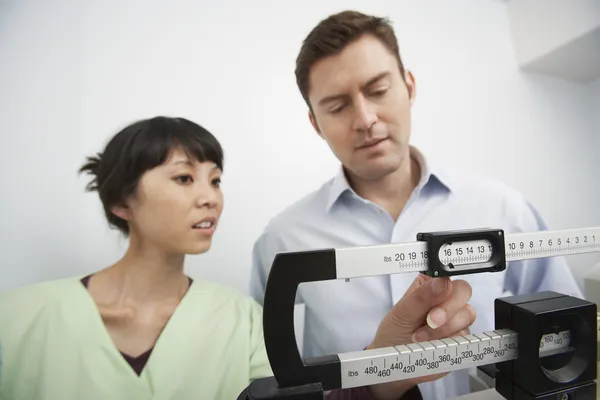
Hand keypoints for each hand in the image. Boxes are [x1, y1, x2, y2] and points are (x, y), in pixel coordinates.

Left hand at [365, 274, 474, 399]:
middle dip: (447, 308)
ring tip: (421, 336)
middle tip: (430, 321)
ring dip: (444, 328)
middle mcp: (446, 298)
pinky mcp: (460, 337)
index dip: (446, 284)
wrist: (394, 360)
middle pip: (464, 291)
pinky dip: (447, 340)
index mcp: (429, 285)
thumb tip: (442, 281)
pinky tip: (432, 344)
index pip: (447, 274)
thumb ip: (422, 296)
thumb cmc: (395, 332)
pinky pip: (465, 335)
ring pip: (467, 314)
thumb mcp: (402, 312)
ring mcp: (455, 318)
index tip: (437, 295)